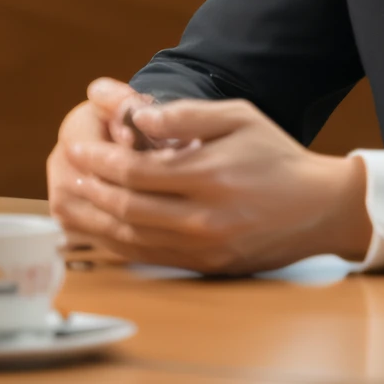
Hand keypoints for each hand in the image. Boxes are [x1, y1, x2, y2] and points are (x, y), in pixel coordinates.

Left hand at [53, 96, 372, 274]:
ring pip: (132, 239)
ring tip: (69, 202)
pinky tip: (100, 229)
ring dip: (94, 221)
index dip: (98, 162)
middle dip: (88, 191)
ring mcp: (203, 248)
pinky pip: (149, 258)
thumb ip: (185, 117)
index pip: (135, 172)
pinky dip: (118, 244)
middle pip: (126, 208)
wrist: (320, 208)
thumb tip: (136, 118)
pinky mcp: (206, 267)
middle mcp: (203, 218)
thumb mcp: (237, 117)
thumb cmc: (275, 155)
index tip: (75, 147)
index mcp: (209, 176)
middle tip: (64, 174)